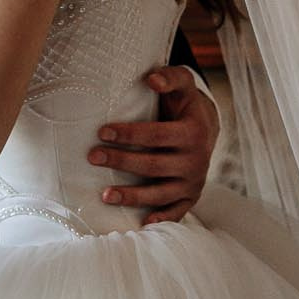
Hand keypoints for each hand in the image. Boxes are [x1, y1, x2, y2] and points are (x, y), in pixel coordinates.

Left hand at [88, 67, 217, 225]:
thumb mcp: (182, 84)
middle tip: (92, 156)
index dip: (129, 134)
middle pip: (153, 165)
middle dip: (121, 161)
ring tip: (104, 195)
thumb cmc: (183, 103)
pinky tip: (141, 222)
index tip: (102, 131)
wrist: (206, 126)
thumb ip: (169, 77)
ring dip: (133, 196)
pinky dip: (162, 219)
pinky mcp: (191, 196)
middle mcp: (197, 160)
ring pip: (161, 193)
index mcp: (193, 132)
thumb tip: (151, 79)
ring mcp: (194, 181)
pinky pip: (177, 211)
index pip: (156, 135)